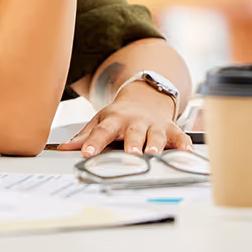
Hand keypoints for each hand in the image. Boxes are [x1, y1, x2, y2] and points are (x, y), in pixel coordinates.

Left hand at [56, 82, 192, 156]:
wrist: (145, 98)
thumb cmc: (120, 116)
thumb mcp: (101, 120)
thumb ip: (85, 135)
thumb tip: (63, 149)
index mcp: (115, 119)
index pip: (102, 131)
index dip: (93, 142)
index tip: (86, 152)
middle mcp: (135, 121)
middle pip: (132, 132)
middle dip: (131, 142)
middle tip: (130, 152)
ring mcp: (154, 125)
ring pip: (155, 135)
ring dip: (155, 144)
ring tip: (153, 153)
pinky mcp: (171, 129)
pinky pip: (180, 137)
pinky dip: (184, 145)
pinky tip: (188, 153)